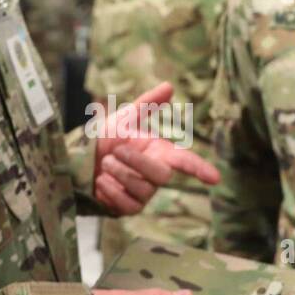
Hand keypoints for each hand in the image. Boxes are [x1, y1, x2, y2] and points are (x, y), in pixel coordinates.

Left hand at [92, 82, 219, 214]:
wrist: (79, 160)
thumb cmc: (106, 139)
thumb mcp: (124, 119)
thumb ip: (147, 104)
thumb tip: (169, 86)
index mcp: (160, 152)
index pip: (186, 162)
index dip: (200, 169)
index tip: (216, 178)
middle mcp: (156, 174)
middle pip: (161, 176)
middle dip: (136, 162)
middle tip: (115, 151)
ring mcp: (144, 194)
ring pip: (143, 190)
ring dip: (119, 174)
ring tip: (105, 164)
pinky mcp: (128, 208)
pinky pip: (128, 205)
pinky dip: (111, 191)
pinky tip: (101, 181)